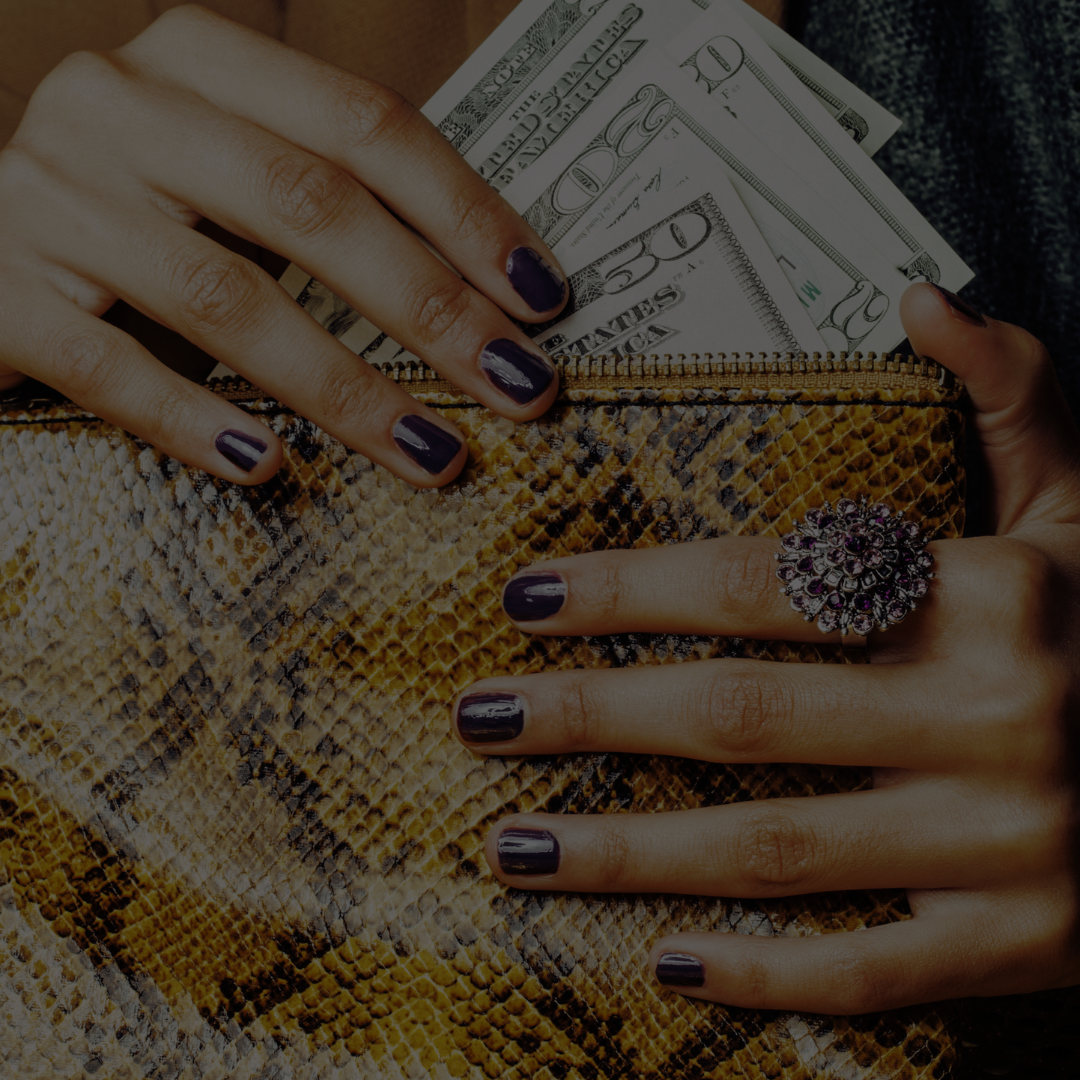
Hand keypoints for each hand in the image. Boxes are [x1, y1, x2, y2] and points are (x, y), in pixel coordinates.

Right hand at [0, 5, 566, 485]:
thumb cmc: (131, 210)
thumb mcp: (223, 171)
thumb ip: (324, 198)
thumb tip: (483, 287)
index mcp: (198, 61)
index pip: (364, 124)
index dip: (467, 212)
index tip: (543, 298)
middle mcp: (121, 106)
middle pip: (310, 208)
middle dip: (432, 310)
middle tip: (518, 387)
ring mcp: (50, 195)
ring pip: (225, 298)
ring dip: (346, 389)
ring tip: (433, 453)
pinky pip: (111, 370)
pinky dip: (198, 423)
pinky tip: (272, 470)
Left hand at [453, 282, 1079, 1012]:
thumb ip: (1009, 397)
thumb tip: (923, 298)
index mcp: (995, 593)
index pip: (767, 582)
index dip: (634, 591)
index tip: (528, 598)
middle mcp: (998, 713)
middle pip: (743, 717)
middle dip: (591, 718)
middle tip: (480, 716)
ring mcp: (1013, 843)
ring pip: (778, 851)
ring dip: (630, 853)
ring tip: (514, 847)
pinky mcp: (1027, 944)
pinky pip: (872, 972)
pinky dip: (764, 974)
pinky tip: (664, 961)